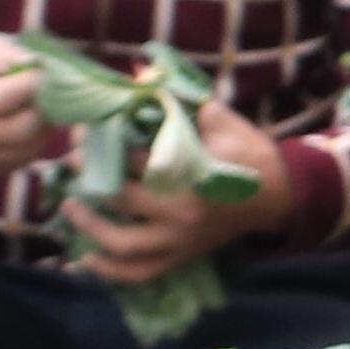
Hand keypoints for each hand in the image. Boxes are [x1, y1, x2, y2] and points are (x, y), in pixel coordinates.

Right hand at [0, 33, 56, 175]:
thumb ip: (5, 57)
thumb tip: (44, 71)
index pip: (4, 100)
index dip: (35, 84)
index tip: (46, 71)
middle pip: (22, 131)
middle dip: (47, 108)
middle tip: (53, 90)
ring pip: (27, 151)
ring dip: (45, 128)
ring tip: (42, 104)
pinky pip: (17, 163)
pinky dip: (32, 142)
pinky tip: (26, 122)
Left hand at [59, 95, 289, 287]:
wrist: (279, 196)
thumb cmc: (251, 155)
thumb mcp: (222, 121)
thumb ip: (182, 101)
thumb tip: (138, 75)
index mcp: (190, 178)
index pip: (134, 159)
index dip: (103, 142)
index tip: (82, 128)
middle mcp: (181, 215)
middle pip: (120, 200)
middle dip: (89, 178)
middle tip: (70, 160)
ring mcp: (180, 241)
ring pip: (123, 246)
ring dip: (90, 228)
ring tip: (70, 206)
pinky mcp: (181, 256)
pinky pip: (140, 273)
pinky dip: (111, 271)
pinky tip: (85, 260)